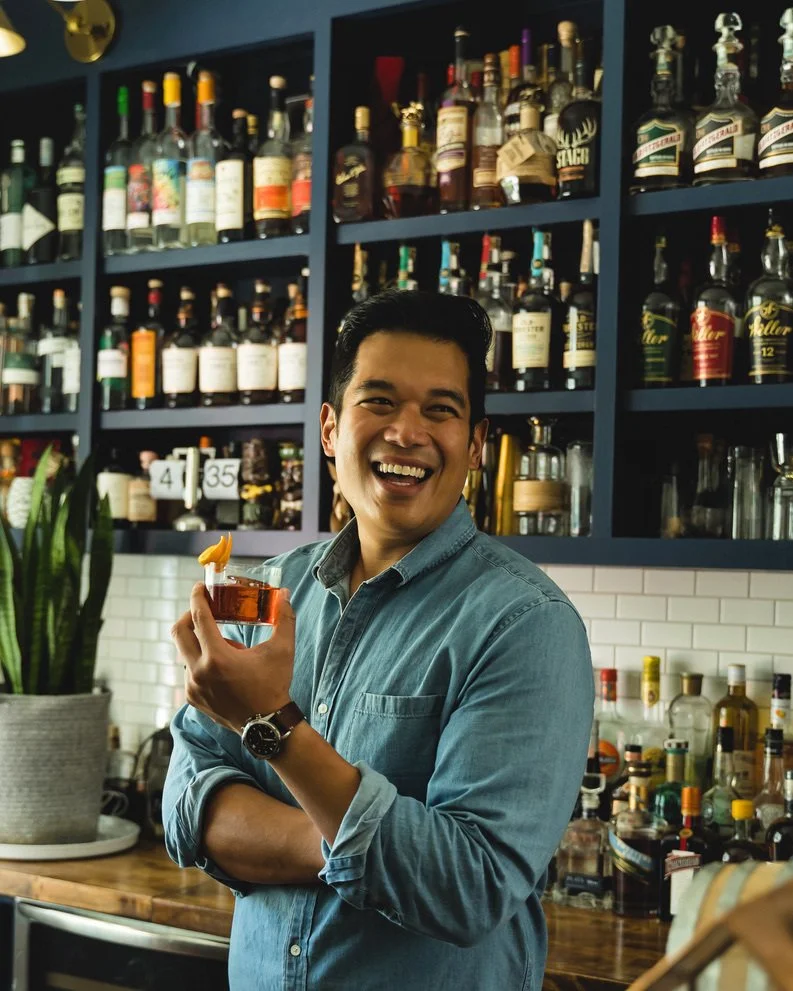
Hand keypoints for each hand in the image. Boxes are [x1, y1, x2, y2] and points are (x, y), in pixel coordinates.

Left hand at [171, 584, 295, 733]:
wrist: (267, 725)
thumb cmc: (275, 685)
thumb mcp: (283, 650)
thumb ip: (284, 618)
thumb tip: (285, 594)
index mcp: (218, 658)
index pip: (199, 618)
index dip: (197, 598)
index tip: (199, 587)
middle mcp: (199, 672)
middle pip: (179, 632)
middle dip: (189, 616)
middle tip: (204, 610)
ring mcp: (192, 687)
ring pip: (186, 653)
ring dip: (201, 642)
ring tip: (227, 648)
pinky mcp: (192, 698)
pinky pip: (190, 671)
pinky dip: (202, 662)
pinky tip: (224, 668)